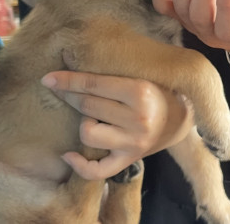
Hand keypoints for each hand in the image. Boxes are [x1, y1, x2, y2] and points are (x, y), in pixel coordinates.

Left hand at [41, 71, 192, 180]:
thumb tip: (73, 60)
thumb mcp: (142, 74)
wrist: (182, 117)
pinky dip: (79, 165)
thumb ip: (114, 71)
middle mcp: (138, 119)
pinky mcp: (130, 160)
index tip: (48, 78)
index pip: (94, 84)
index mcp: (141, 91)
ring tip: (90, 115)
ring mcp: (133, 143)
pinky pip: (97, 170)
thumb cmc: (158, 89)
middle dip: (69, 96)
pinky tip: (69, 154)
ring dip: (82, 122)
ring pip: (88, 133)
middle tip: (58, 88)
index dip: (67, 81)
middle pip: (88, 106)